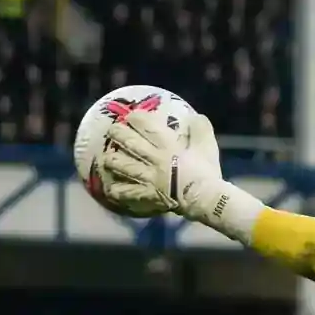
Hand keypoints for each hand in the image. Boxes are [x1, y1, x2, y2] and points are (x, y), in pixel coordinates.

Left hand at [100, 108, 228, 220]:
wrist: (205, 197)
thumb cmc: (207, 171)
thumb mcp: (208, 146)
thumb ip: (201, 129)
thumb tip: (195, 117)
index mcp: (167, 145)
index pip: (146, 126)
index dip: (136, 119)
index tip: (131, 116)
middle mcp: (153, 158)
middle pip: (129, 143)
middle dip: (118, 134)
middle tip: (112, 131)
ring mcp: (148, 177)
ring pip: (123, 166)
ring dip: (113, 161)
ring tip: (107, 158)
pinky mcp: (147, 194)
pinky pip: (127, 192)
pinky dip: (117, 190)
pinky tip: (110, 189)